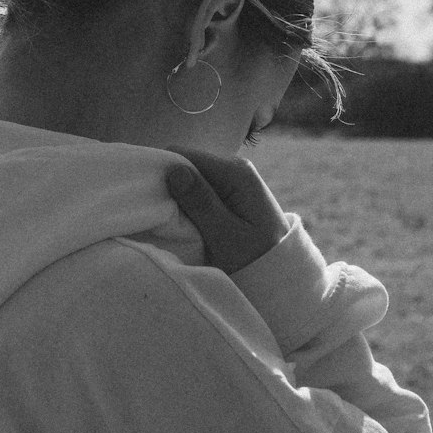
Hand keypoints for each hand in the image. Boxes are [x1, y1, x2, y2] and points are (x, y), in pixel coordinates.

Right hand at [165, 146, 290, 275]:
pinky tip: (186, 222)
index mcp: (234, 172)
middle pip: (186, 164)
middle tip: (159, 215)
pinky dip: (189, 203)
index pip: (182, 155)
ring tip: (173, 221)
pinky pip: (201, 189)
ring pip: (191, 178)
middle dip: (169, 186)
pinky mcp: (231, 193)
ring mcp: (233, 179)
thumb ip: (200, 202)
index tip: (147, 198)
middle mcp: (234, 167)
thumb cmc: (256, 260)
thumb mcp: (226, 236)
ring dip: (179, 197)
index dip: (161, 172)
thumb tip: (173, 170)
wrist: (285, 277)